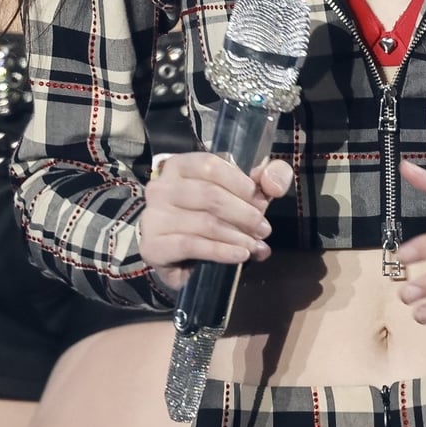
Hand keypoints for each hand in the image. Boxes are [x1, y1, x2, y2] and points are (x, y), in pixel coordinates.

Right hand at [139, 152, 292, 291]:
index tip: (262, 202)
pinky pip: (191, 245)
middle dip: (243, 214)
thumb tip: (272, 183)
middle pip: (209, 195)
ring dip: (237, 235)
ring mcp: (153, 216)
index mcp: (180, 166)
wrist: (186, 260)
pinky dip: (221, 251)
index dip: (241, 184)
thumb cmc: (217, 217)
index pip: (211, 166)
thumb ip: (269, 178)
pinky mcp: (152, 246)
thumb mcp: (247, 193)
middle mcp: (160, 187)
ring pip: (203, 222)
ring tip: (254, 245)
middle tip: (263, 229)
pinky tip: (240, 255)